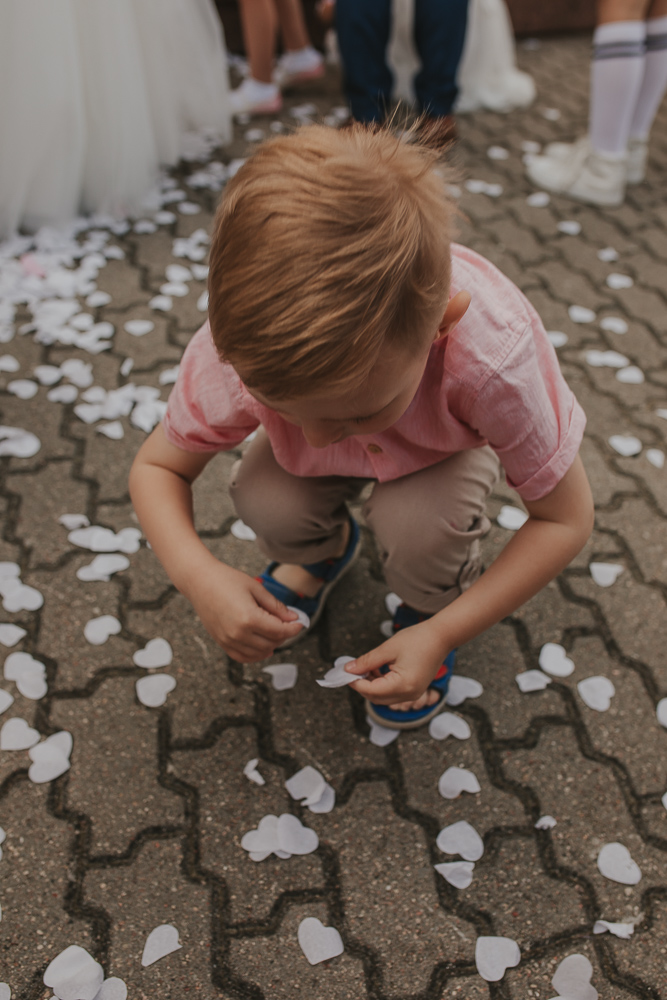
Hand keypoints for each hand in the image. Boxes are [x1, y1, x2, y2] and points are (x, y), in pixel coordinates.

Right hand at [186, 558, 303, 661]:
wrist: (200, 582)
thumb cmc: (227, 580)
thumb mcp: (256, 588)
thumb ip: (276, 606)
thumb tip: (293, 618)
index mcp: (249, 618)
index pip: (280, 631)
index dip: (294, 628)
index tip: (300, 623)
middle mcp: (238, 633)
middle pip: (272, 643)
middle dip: (284, 635)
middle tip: (288, 623)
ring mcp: (228, 640)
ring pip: (259, 653)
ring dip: (272, 645)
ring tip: (275, 632)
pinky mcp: (222, 643)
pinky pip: (243, 657)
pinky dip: (256, 655)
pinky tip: (263, 646)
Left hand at [345, 620, 448, 705]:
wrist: (442, 637)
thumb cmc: (418, 639)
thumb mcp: (387, 649)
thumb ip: (367, 661)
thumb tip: (348, 669)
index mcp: (403, 685)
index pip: (370, 690)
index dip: (355, 682)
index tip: (343, 672)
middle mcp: (409, 695)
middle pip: (375, 698)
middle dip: (361, 685)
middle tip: (352, 669)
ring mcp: (413, 694)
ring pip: (383, 697)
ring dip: (371, 685)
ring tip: (366, 666)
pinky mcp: (414, 690)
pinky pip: (392, 693)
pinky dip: (381, 684)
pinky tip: (377, 669)